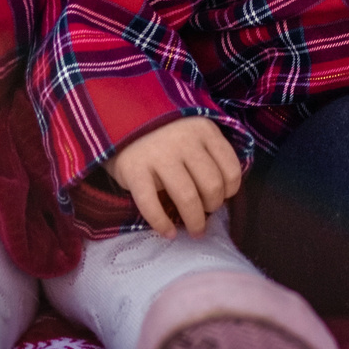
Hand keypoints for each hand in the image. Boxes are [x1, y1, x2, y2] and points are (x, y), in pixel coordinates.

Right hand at [104, 116, 243, 237]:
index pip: (230, 169)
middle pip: (211, 186)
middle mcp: (184, 141)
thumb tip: (223, 191)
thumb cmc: (162, 131)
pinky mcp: (134, 169)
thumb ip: (208, 152)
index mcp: (203, 130)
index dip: (230, 191)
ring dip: (195, 221)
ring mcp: (158, 155)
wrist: (118, 116)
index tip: (221, 197)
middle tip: (205, 212)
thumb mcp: (192, 130)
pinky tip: (168, 232)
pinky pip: (151, 205)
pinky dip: (162, 224)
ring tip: (194, 231)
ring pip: (187, 198)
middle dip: (213, 207)